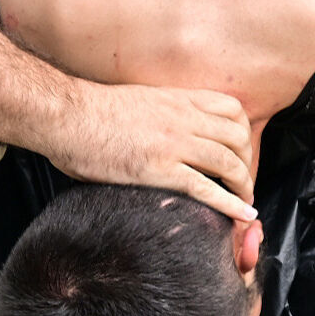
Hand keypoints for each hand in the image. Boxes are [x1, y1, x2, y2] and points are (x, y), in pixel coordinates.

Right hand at [46, 80, 257, 218]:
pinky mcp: (158, 169)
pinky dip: (230, 203)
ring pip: (228, 162)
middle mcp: (182, 119)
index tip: (242, 151)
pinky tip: (240, 215)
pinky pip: (206, 187)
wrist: (66, 115)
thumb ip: (162, 113)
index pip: (232, 108)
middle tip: (243, 181)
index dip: (244, 132)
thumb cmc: (91, 112)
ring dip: (243, 185)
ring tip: (245, 202)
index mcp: (178, 100)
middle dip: (248, 161)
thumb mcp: (138, 101)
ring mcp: (173, 144)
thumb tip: (167, 131)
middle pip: (238, 137)